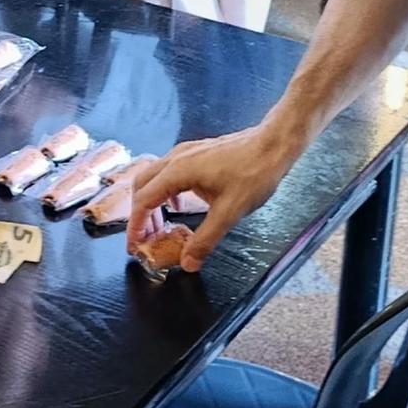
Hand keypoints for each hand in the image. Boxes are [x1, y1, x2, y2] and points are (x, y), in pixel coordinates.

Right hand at [124, 123, 308, 272]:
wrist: (273, 144)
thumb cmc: (253, 173)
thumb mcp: (229, 212)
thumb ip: (205, 239)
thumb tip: (187, 263)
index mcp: (178, 171)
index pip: (144, 200)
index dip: (136, 225)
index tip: (134, 246)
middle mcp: (175, 158)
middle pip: (142, 186)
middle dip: (140, 214)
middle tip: (147, 239)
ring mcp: (185, 153)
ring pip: (154, 177)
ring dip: (152, 202)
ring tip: (161, 226)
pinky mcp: (196, 153)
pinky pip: (169, 172)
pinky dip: (165, 192)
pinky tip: (179, 206)